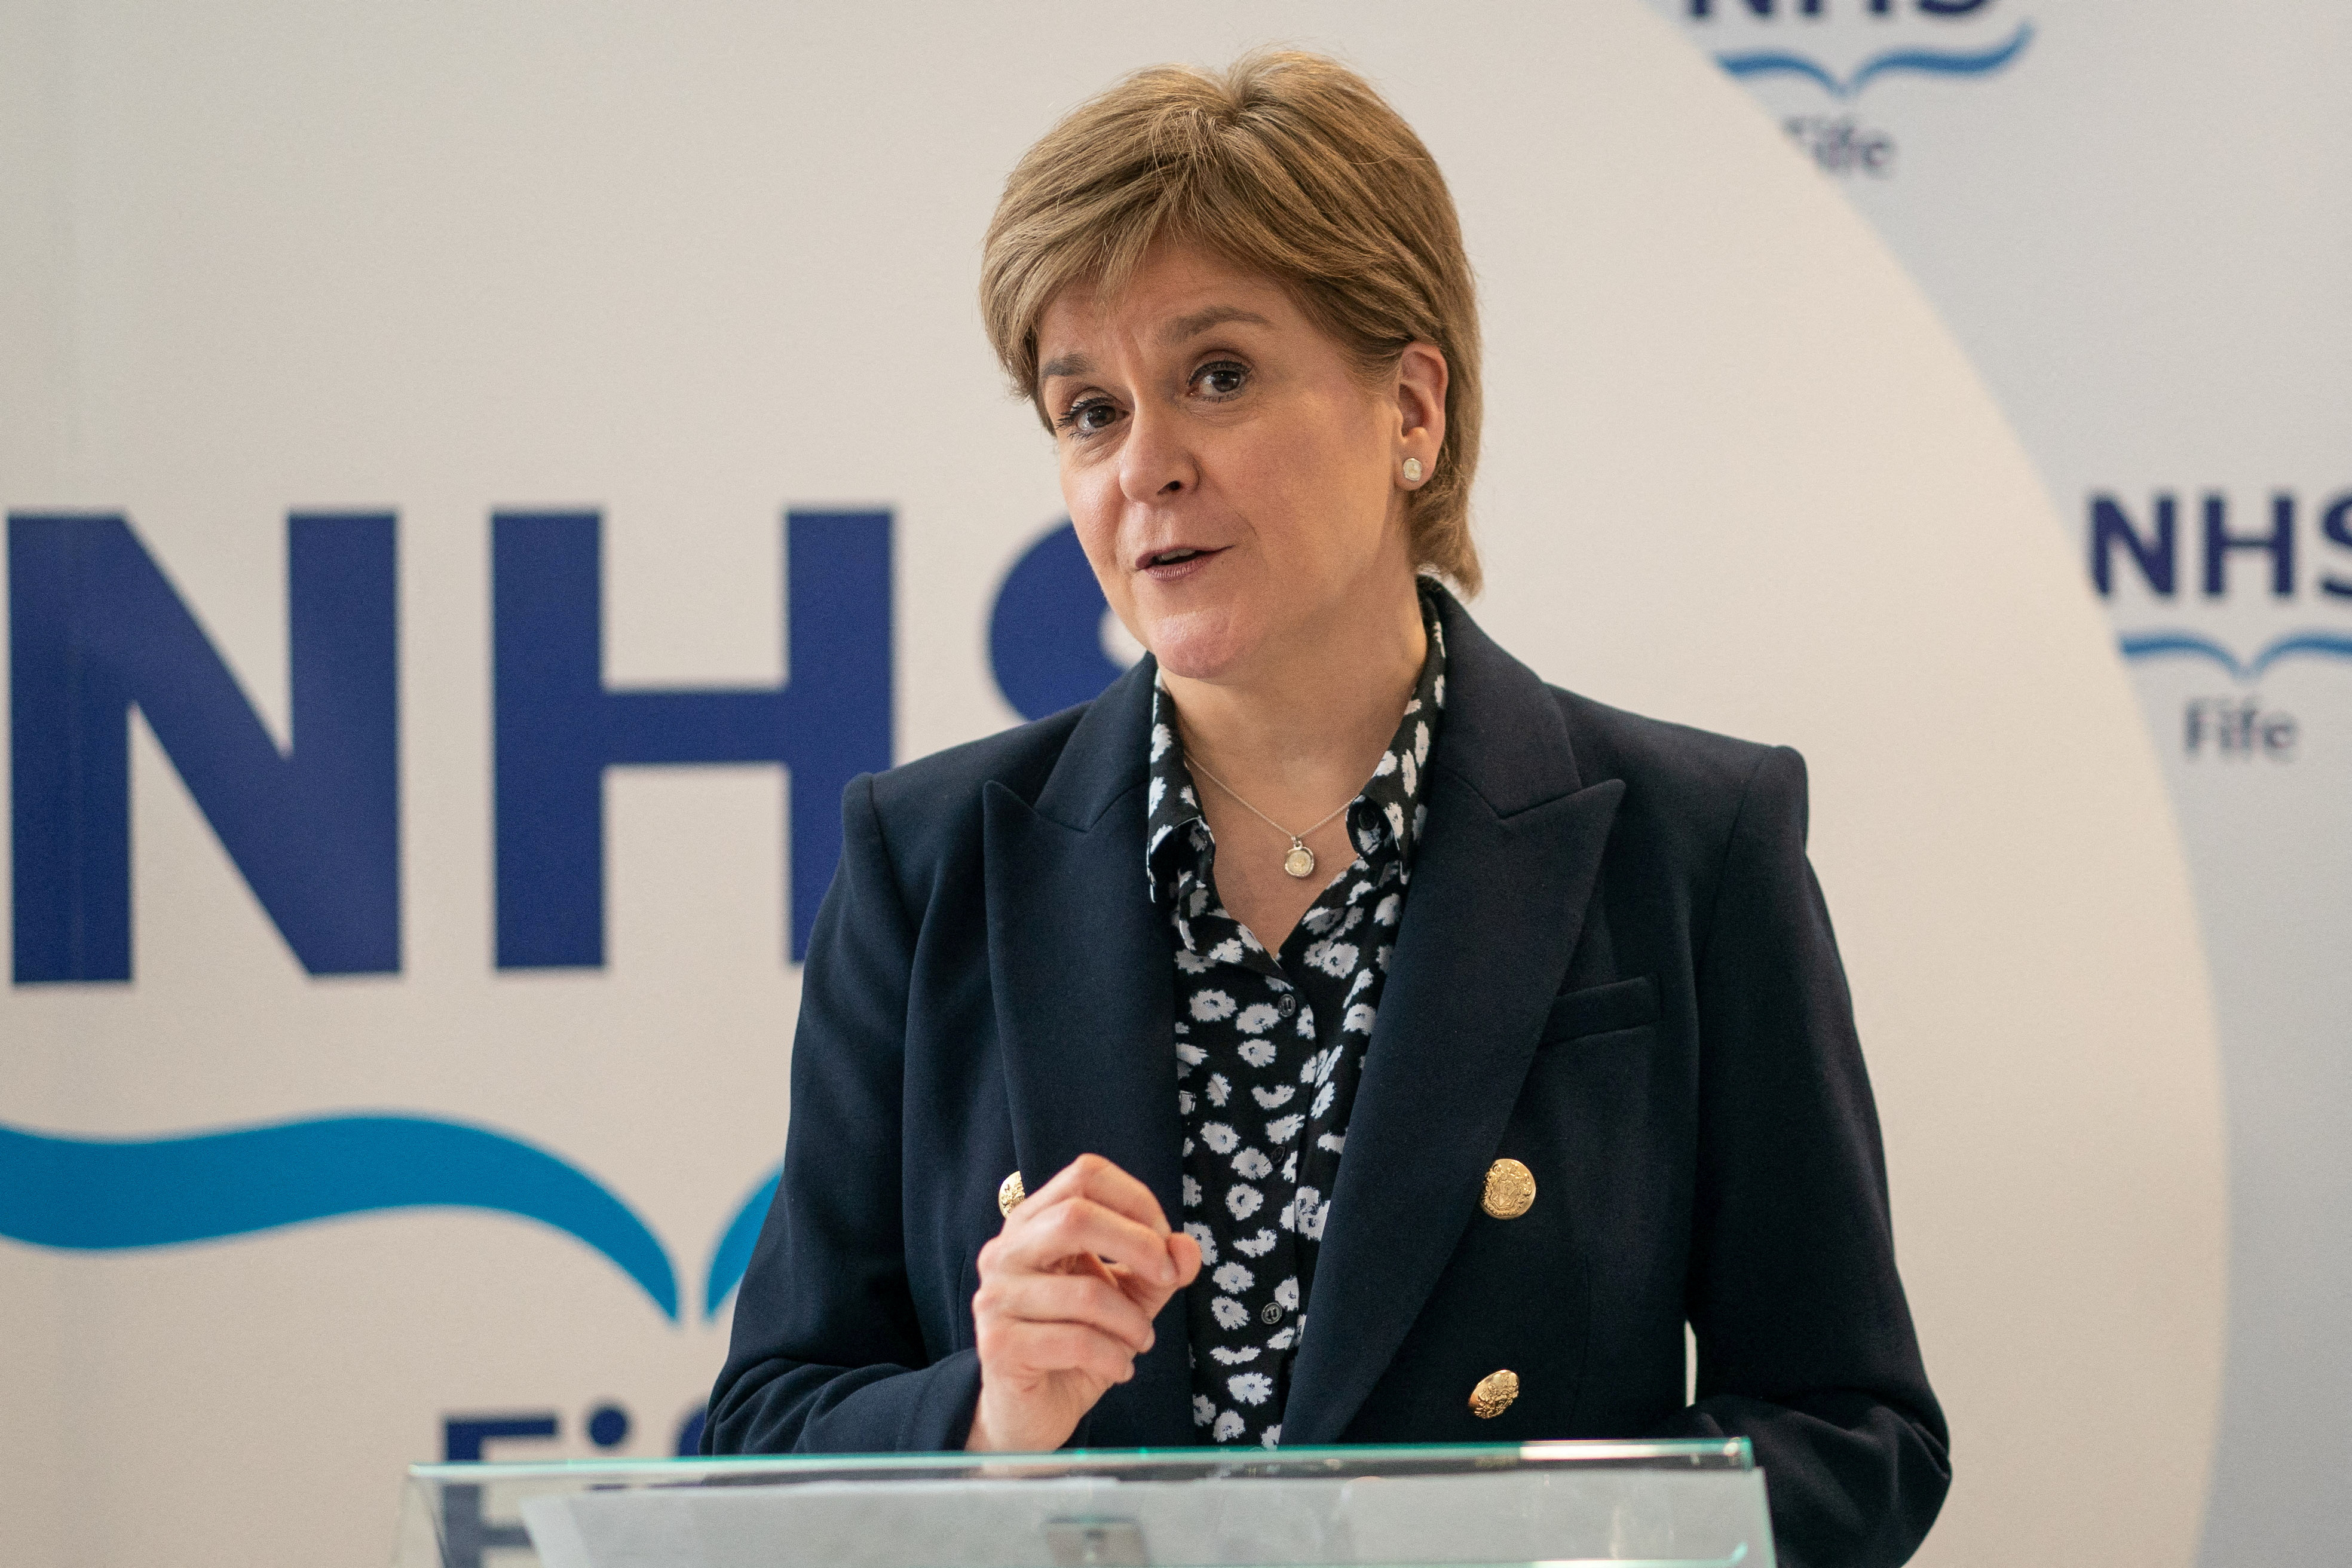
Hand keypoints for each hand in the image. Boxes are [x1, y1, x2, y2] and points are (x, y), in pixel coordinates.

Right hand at [965, 1153, 1202, 1451]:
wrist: (1031, 1412)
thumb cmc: (1079, 1343)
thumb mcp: (1129, 1298)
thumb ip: (1159, 1268)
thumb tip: (1186, 1248)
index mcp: (1033, 1224)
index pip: (1085, 1175)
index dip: (1136, 1199)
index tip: (1163, 1242)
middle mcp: (1005, 1251)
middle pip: (1076, 1216)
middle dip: (1139, 1245)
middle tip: (1168, 1280)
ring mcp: (995, 1297)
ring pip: (1085, 1291)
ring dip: (1132, 1322)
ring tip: (1141, 1342)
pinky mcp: (998, 1345)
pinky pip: (1077, 1341)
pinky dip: (1114, 1358)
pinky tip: (1119, 1368)